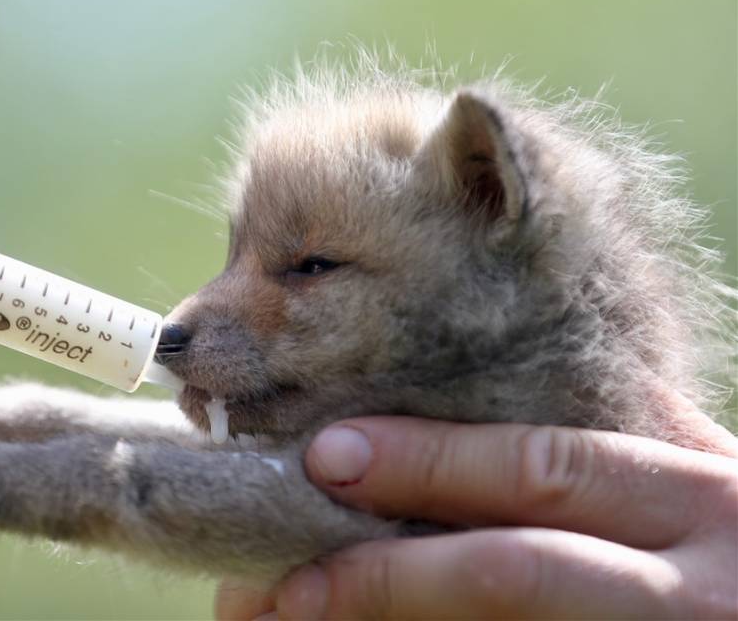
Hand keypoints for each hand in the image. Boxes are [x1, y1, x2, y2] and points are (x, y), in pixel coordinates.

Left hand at [216, 416, 736, 619]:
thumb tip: (472, 388)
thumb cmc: (729, 547)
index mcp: (701, 496)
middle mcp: (694, 586)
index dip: (429, 462)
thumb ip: (613, 436)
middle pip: (512, 571)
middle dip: (386, 573)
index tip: (325, 454)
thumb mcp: (691, 487)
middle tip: (282, 578)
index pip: (545, 467)